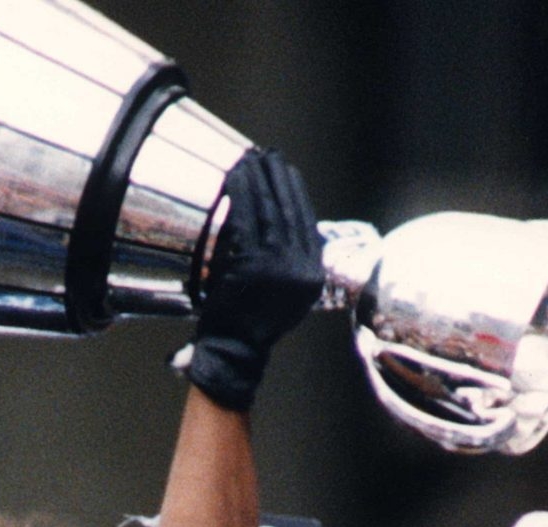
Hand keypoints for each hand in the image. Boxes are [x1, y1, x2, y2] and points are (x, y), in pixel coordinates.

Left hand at [181, 150, 325, 411]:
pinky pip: (246, 221)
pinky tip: (234, 179)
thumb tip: (283, 229)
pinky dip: (240, 196)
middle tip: (269, 155)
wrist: (235, 351)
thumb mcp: (285, 296)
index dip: (295, 193)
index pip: (307, 223)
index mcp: (313, 276)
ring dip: (259, 180)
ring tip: (250, 159)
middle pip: (291, 211)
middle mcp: (301, 269)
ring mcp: (277, 267)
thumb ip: (290, 265)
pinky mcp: (252, 265)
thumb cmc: (252, 325)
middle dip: (279, 178)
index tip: (286, 172)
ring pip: (269, 211)